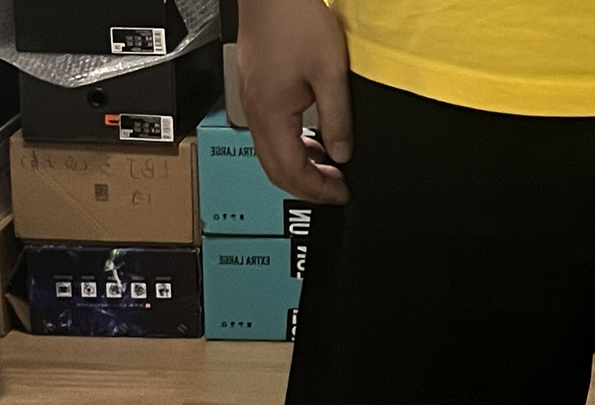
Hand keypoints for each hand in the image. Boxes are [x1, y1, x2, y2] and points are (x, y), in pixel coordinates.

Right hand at [238, 0, 353, 204]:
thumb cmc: (295, 19)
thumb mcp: (330, 73)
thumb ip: (338, 119)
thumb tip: (342, 153)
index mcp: (272, 114)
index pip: (291, 171)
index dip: (318, 190)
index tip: (340, 194)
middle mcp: (255, 112)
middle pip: (275, 170)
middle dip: (307, 186)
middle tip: (335, 189)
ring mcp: (252, 101)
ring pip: (271, 154)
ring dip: (299, 167)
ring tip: (328, 167)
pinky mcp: (255, 90)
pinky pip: (269, 133)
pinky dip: (291, 147)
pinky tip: (311, 140)